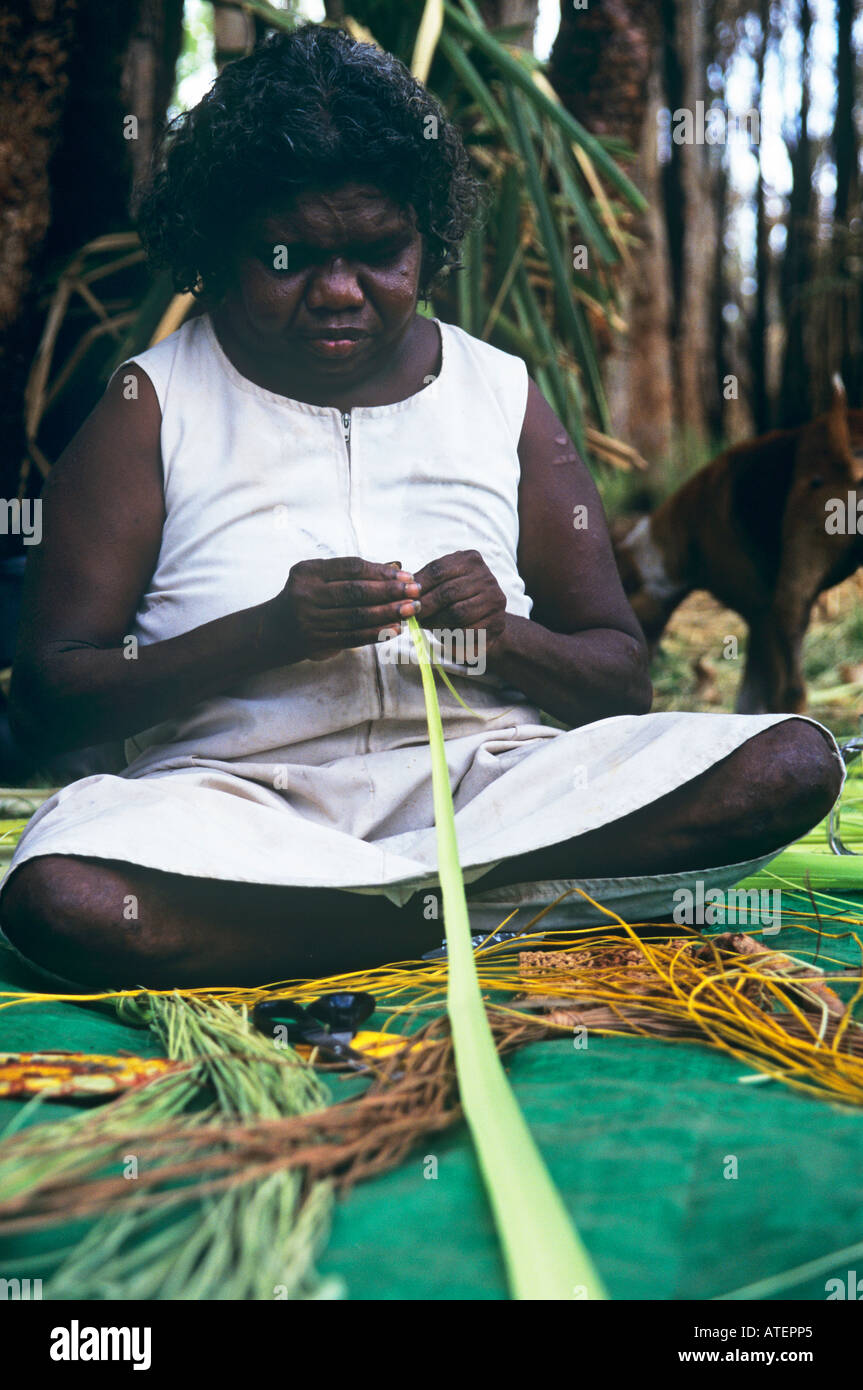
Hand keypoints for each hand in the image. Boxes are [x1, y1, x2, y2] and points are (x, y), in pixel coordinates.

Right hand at [270, 557, 421, 662]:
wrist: (275, 630)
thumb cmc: (308, 598)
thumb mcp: (320, 578)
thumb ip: (352, 574)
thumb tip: (396, 568)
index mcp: (308, 572)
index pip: (351, 568)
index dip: (382, 571)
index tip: (406, 575)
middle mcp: (306, 594)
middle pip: (356, 592)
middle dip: (390, 592)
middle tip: (415, 592)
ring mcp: (310, 620)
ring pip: (357, 616)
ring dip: (388, 613)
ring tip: (411, 610)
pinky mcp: (317, 641)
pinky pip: (353, 637)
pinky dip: (377, 633)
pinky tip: (395, 629)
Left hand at [412, 550, 507, 657]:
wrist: (484, 621)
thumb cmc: (455, 600)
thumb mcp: (441, 583)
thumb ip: (426, 583)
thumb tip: (403, 590)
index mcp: (471, 560)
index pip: (438, 570)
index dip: (418, 585)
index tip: (403, 597)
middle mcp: (486, 577)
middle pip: (447, 592)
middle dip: (425, 606)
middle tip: (410, 615)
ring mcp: (495, 600)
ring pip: (457, 613)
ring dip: (435, 622)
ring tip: (423, 625)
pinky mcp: (497, 623)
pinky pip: (467, 631)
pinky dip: (450, 635)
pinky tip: (441, 634)